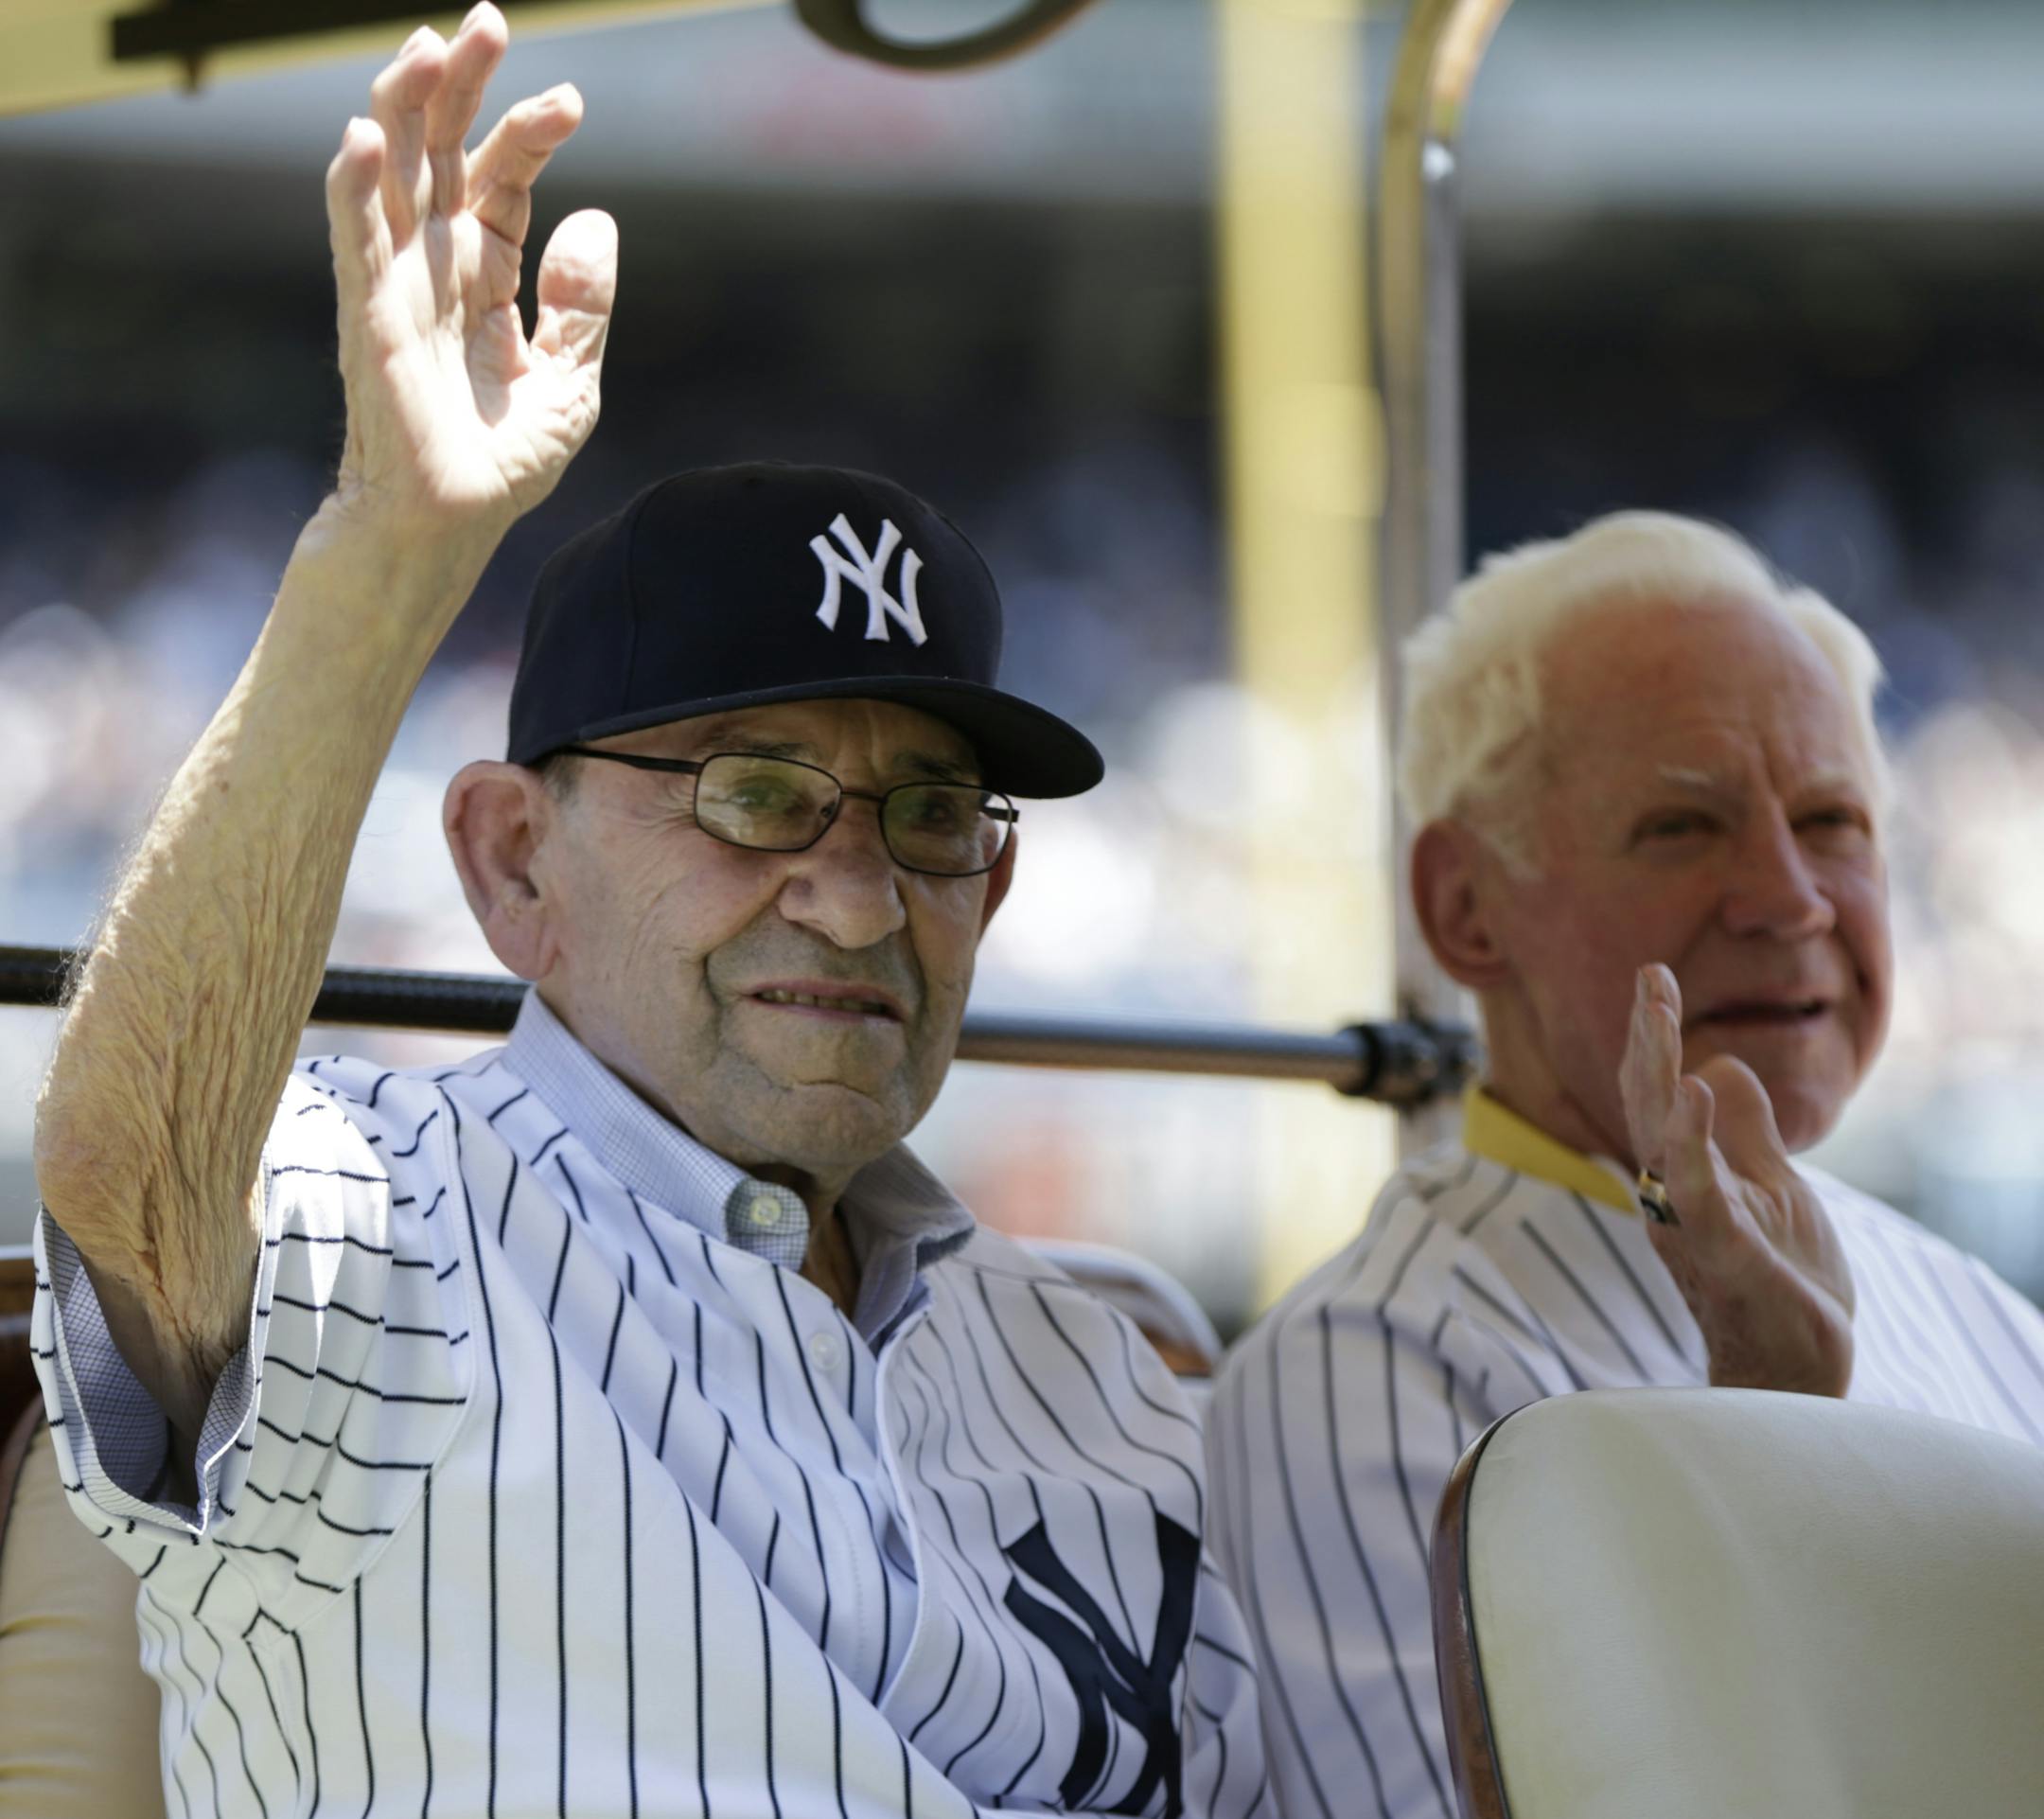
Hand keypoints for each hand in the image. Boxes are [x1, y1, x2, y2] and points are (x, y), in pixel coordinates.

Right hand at [324, 3, 616, 536]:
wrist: (448, 528)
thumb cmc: (498, 465)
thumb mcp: (570, 385)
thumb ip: (582, 306)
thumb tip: (596, 218)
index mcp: (480, 273)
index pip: (499, 179)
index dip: (530, 135)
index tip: (571, 102)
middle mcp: (433, 266)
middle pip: (440, 154)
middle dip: (460, 87)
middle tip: (485, 22)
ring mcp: (396, 288)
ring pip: (390, 178)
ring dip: (401, 110)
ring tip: (423, 48)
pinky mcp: (372, 322)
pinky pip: (356, 244)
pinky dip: (354, 190)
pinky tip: (363, 137)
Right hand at [1619, 963, 1854, 1395]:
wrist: (1798, 1372)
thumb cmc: (1782, 1284)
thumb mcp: (1774, 1187)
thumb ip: (1747, 1130)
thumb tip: (1719, 1061)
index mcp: (1682, 1176)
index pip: (1658, 1096)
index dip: (1653, 1037)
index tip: (1653, 976)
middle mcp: (1672, 1197)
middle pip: (1648, 1107)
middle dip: (1647, 1039)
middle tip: (1650, 977)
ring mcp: (1693, 1226)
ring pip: (1661, 1140)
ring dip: (1657, 1073)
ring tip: (1658, 1014)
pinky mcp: (1725, 1254)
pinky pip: (1696, 1192)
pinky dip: (1690, 1139)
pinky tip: (1694, 1088)